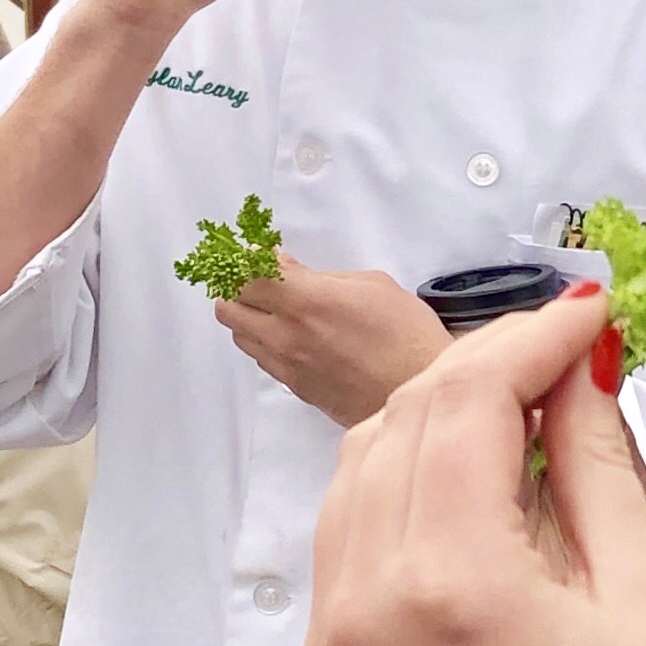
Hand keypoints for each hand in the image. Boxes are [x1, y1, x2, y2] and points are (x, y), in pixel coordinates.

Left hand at [220, 260, 451, 427]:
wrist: (418, 391)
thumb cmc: (407, 336)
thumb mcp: (374, 285)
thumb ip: (323, 277)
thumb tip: (289, 271)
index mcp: (307, 301)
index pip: (246, 275)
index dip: (247, 260)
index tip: (259, 255)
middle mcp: (286, 334)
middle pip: (227, 306)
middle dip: (239, 288)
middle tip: (263, 281)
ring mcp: (286, 365)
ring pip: (239, 335)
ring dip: (250, 317)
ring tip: (279, 310)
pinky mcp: (293, 387)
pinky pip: (261, 359)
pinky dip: (266, 342)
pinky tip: (294, 336)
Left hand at [306, 285, 645, 645]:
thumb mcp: (638, 592)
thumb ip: (596, 463)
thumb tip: (581, 367)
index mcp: (451, 583)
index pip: (466, 401)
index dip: (532, 338)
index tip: (594, 315)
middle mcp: (368, 599)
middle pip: (405, 416)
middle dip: (490, 363)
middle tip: (573, 350)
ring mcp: (336, 631)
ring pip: (364, 459)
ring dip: (441, 411)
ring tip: (531, 405)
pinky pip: (351, 522)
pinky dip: (407, 471)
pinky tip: (479, 472)